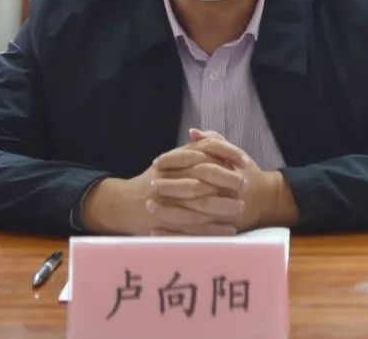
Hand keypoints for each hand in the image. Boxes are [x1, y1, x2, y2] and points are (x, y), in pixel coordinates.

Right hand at [81, 137, 246, 235]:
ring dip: (222, 206)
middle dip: (226, 181)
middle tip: (245, 185)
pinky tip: (228, 230)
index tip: (244, 161)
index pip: (202, 154)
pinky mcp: (166, 224)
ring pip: (198, 204)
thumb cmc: (151, 180)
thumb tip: (209, 136)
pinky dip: (212, 229)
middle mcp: (168, 180)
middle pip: (202, 178)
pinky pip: (193, 228)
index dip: (225, 156)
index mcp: (172, 162)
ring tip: (240, 207)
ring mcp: (166, 203)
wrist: (122, 204)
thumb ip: (190, 148)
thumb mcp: (170, 160)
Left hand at [152, 129, 298, 232]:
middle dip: (170, 186)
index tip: (157, 162)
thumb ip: (214, 141)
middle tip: (151, 184)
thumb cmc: (247, 173)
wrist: (267, 201)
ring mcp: (222, 214)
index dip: (175, 161)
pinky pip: (193, 236)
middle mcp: (225, 191)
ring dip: (168, 211)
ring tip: (149, 206)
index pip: (196, 162)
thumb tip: (193, 132)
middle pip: (193, 188)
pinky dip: (173, 234)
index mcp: (227, 169)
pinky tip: (155, 232)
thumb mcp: (234, 153)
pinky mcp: (218, 231)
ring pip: (191, 214)